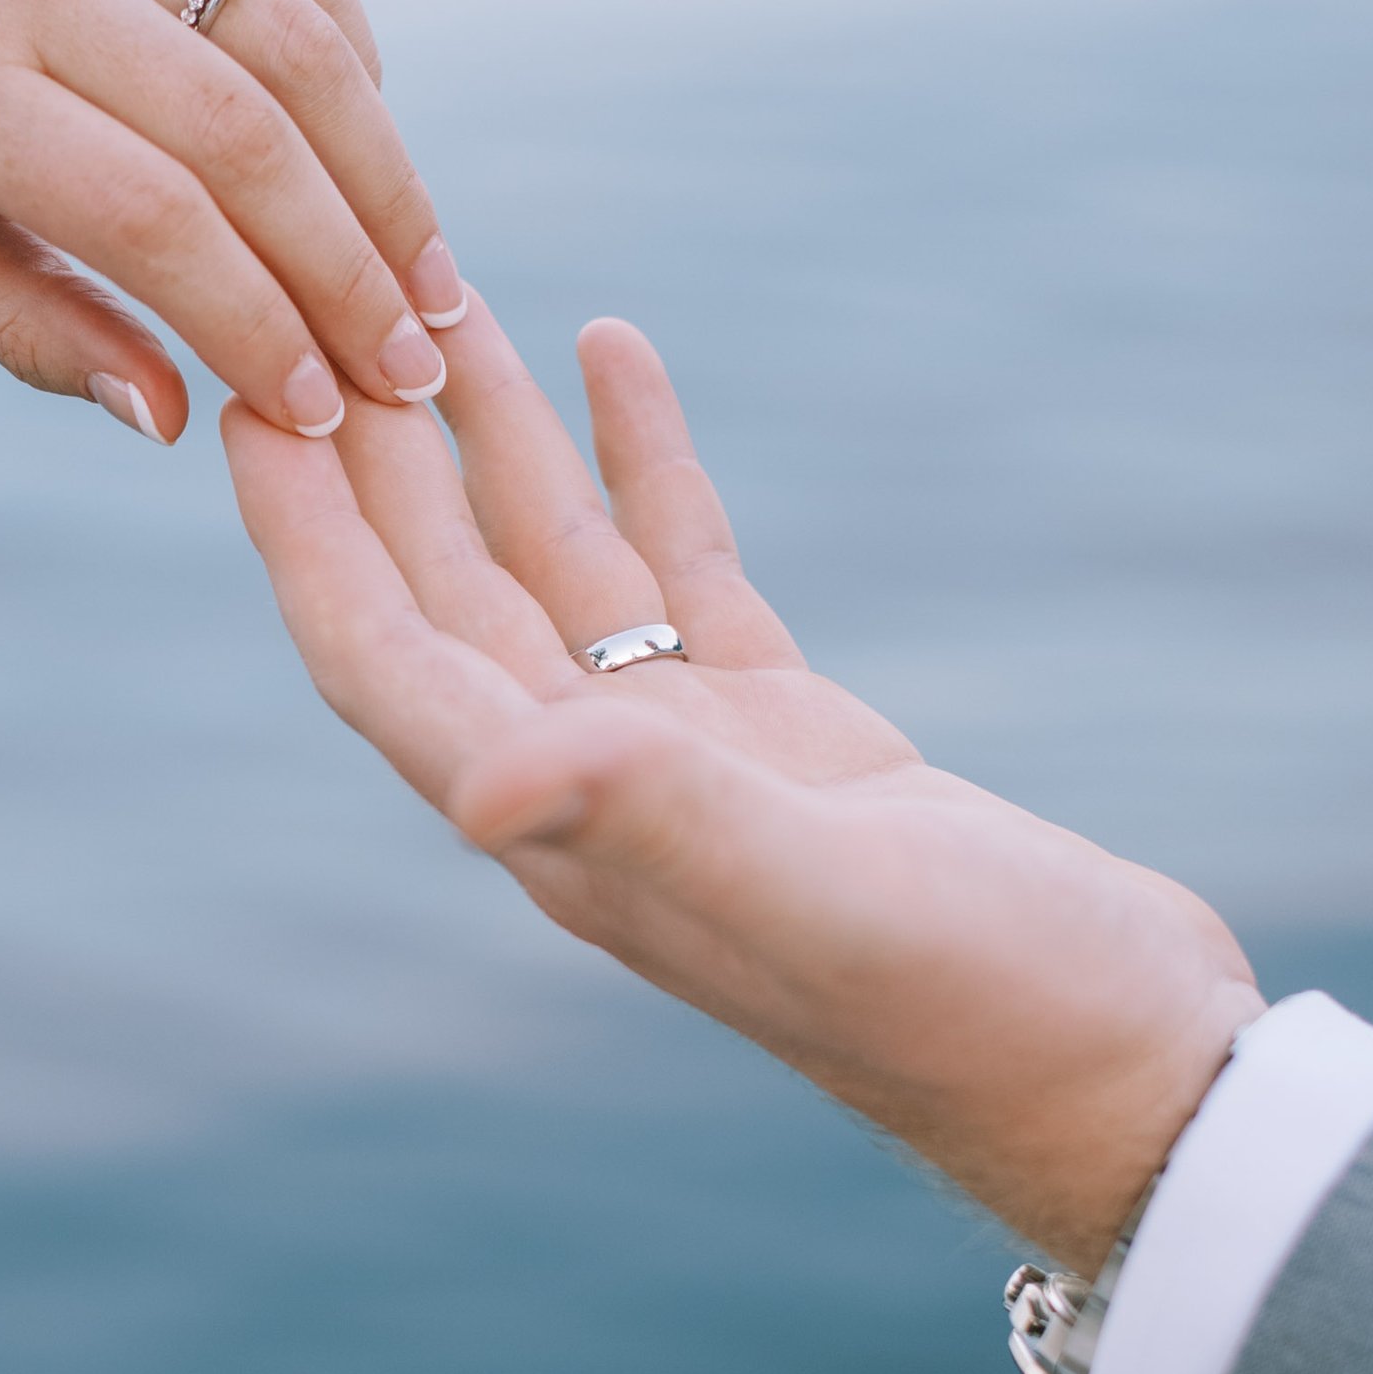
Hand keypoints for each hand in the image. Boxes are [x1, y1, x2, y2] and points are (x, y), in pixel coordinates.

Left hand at [0, 0, 462, 442]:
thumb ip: (28, 325)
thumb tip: (177, 419)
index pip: (152, 222)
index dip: (260, 326)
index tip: (327, 409)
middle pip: (246, 138)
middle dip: (349, 273)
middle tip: (411, 369)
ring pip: (299, 40)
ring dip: (385, 176)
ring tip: (425, 282)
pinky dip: (350, 61)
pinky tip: (368, 155)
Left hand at [224, 297, 1262, 1269]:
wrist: (1124, 1073)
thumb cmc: (981, 1008)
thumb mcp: (817, 898)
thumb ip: (656, 822)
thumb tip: (478, 782)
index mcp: (566, 832)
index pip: (388, 661)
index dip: (309, 539)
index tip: (248, 407)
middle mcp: (600, 790)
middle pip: (446, 592)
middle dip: (379, 455)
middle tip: (315, 300)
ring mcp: (693, 759)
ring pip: (558, 565)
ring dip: (498, 437)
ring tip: (446, 301)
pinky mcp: (788, 733)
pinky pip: (681, 570)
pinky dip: (644, 463)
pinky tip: (616, 355)